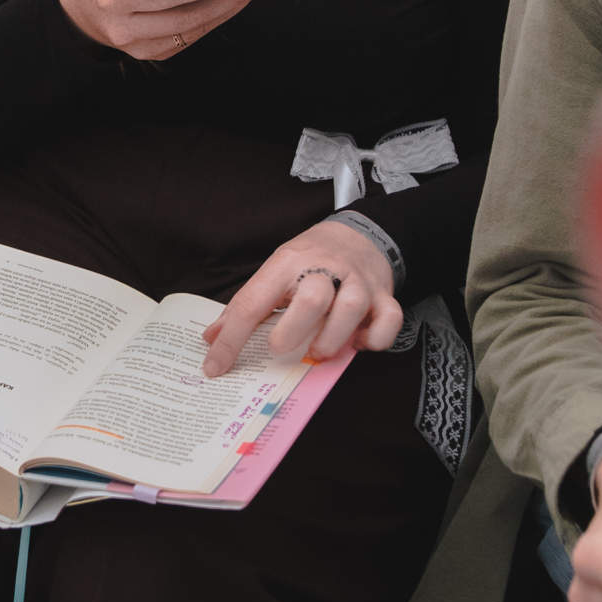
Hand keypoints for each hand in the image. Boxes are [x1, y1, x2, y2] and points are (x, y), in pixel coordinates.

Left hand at [200, 219, 401, 377]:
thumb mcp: (274, 272)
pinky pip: (389, 318)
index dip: (231, 339)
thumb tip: (212, 339)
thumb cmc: (309, 260)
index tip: (216, 366)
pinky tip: (359, 343)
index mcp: (286, 264)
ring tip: (319, 351)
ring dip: (334, 337)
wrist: (356, 234)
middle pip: (312, 296)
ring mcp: (357, 281)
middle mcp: (324, 269)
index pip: (253, 302)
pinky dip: (377, 338)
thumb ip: (246, 306)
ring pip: (352, 306)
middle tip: (280, 348)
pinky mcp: (383, 294)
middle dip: (294, 329)